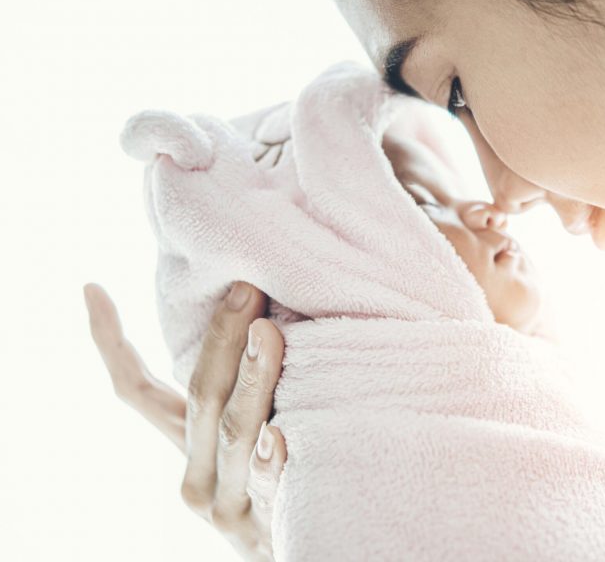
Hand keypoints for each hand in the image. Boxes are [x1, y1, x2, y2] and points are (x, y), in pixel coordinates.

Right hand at [84, 281, 287, 560]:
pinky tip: (281, 435)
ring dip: (255, 379)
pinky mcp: (265, 528)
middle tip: (246, 289)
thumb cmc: (269, 485)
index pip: (137, 392)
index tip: (93, 289)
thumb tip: (256, 315)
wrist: (292, 554)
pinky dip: (274, 460)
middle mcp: (196, 477)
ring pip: (234, 434)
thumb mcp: (241, 440)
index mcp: (185, 448)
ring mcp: (227, 505)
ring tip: (268, 333)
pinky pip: (271, 486)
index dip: (112, 342)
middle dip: (222, 339)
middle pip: (200, 398)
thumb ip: (241, 393)